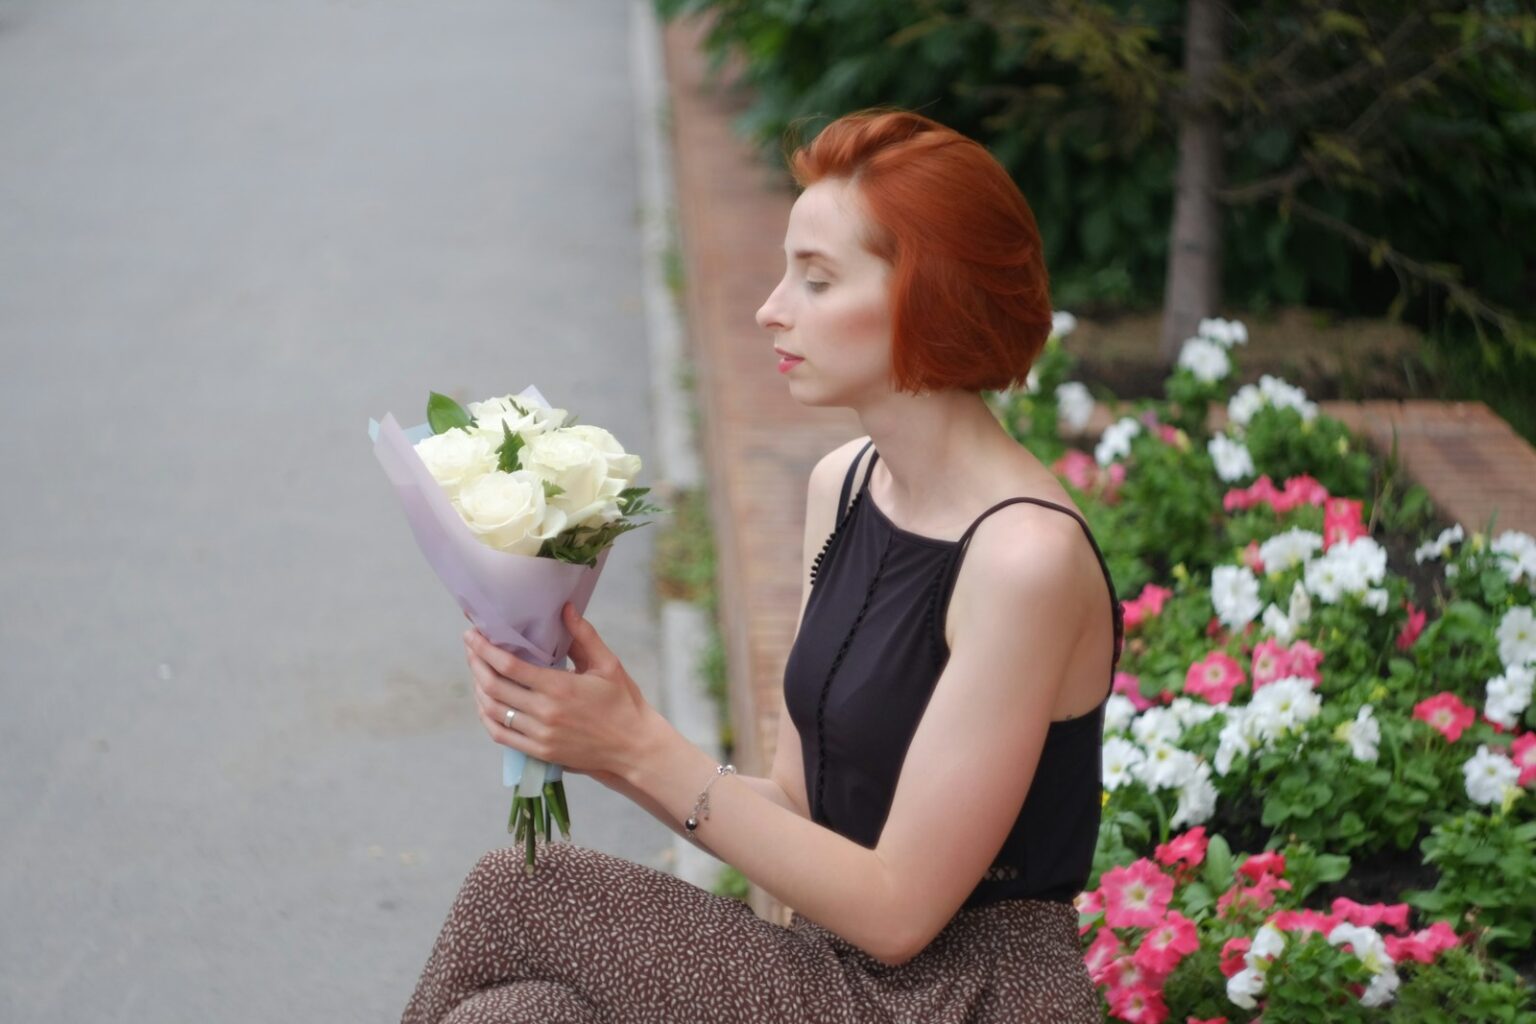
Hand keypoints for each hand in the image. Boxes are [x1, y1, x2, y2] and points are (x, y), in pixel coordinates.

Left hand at [463, 602, 653, 782]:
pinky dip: (487, 717)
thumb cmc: (623, 702)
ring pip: (493, 711)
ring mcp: (540, 736)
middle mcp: (545, 713)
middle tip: (470, 647)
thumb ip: (584, 636)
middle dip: (476, 664)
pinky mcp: (539, 752)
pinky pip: (501, 735)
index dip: (485, 649)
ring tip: (477, 671)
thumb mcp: (608, 664)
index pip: (510, 666)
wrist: (633, 747)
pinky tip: (485, 703)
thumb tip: (566, 608)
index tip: (472, 635)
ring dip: (478, 689)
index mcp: (560, 688)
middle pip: (494, 687)